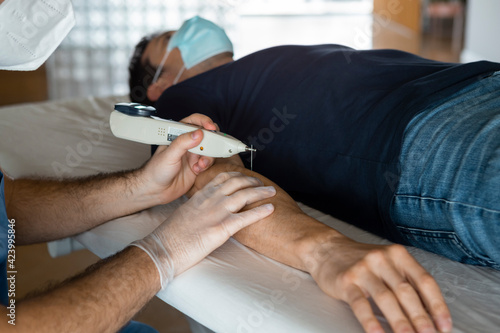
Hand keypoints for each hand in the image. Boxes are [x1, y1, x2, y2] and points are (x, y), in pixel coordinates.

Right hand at [132, 172, 275, 287]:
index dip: (238, 175)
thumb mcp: (185, 213)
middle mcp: (210, 200)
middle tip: (263, 184)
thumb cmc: (172, 235)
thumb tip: (206, 210)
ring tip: (272, 192)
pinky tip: (270, 209)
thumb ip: (198, 207)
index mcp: (201, 195)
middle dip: (253, 182)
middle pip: (237, 183)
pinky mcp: (221, 228)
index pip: (222, 178)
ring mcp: (216, 213)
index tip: (246, 176)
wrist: (164, 248)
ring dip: (261, 193)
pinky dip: (260, 212)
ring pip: (245, 196)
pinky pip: (246, 217)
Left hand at [139, 113, 217, 203]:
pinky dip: (205, 165)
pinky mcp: (197, 167)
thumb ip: (183, 143)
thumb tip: (197, 133)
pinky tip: (197, 169)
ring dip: (208, 156)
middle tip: (212, 146)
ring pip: (209, 149)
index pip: (193, 122)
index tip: (210, 127)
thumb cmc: (156, 170)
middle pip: (205, 135)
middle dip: (211, 140)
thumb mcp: (169, 154)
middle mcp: (187, 144)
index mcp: (178, 135)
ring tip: (200, 163)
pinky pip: (208, 162)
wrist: (155, 190)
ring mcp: (193, 155)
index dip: (204, 122)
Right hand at [306, 235, 451, 332]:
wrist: (326, 249)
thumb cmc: (362, 261)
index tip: (444, 326)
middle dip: (420, 317)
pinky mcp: (346, 281)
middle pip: (406, 291)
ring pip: (386, 298)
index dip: (437, 305)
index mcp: (398, 255)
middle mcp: (382, 259)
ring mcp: (363, 269)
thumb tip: (429, 314)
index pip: (424, 280)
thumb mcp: (387, 263)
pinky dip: (370, 321)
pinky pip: (360, 304)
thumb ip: (405, 281)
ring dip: (400, 322)